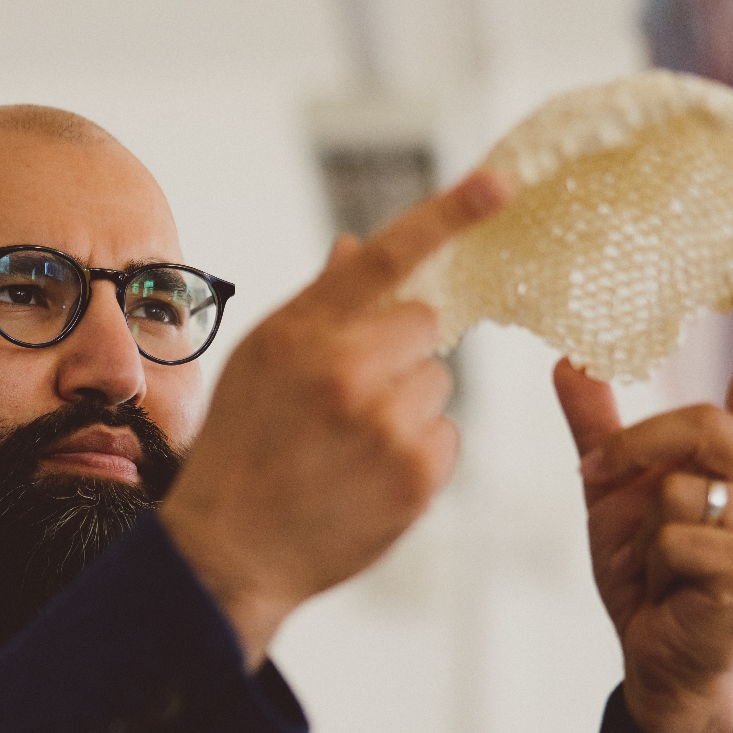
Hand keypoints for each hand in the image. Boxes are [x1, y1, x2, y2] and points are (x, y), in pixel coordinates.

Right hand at [160, 171, 512, 668]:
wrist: (230, 550)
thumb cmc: (240, 447)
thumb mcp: (256, 362)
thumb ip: (314, 305)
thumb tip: (357, 249)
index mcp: (299, 334)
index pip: (385, 257)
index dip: (449, 213)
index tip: (502, 182)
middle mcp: (343, 372)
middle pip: (422, 322)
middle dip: (397, 349)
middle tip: (347, 394)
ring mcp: (383, 426)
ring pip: (437, 382)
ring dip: (407, 404)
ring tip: (350, 444)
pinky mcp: (415, 476)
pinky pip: (446, 434)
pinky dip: (417, 452)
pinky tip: (367, 474)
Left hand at [554, 295, 732, 732]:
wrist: (652, 652)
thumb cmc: (641, 572)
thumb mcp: (610, 490)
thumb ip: (599, 428)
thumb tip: (565, 361)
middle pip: (703, 424)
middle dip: (635, 451)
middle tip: (598, 478)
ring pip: (681, 486)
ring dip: (647, 528)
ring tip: (662, 561)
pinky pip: (679, 533)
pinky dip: (656, 561)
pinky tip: (674, 587)